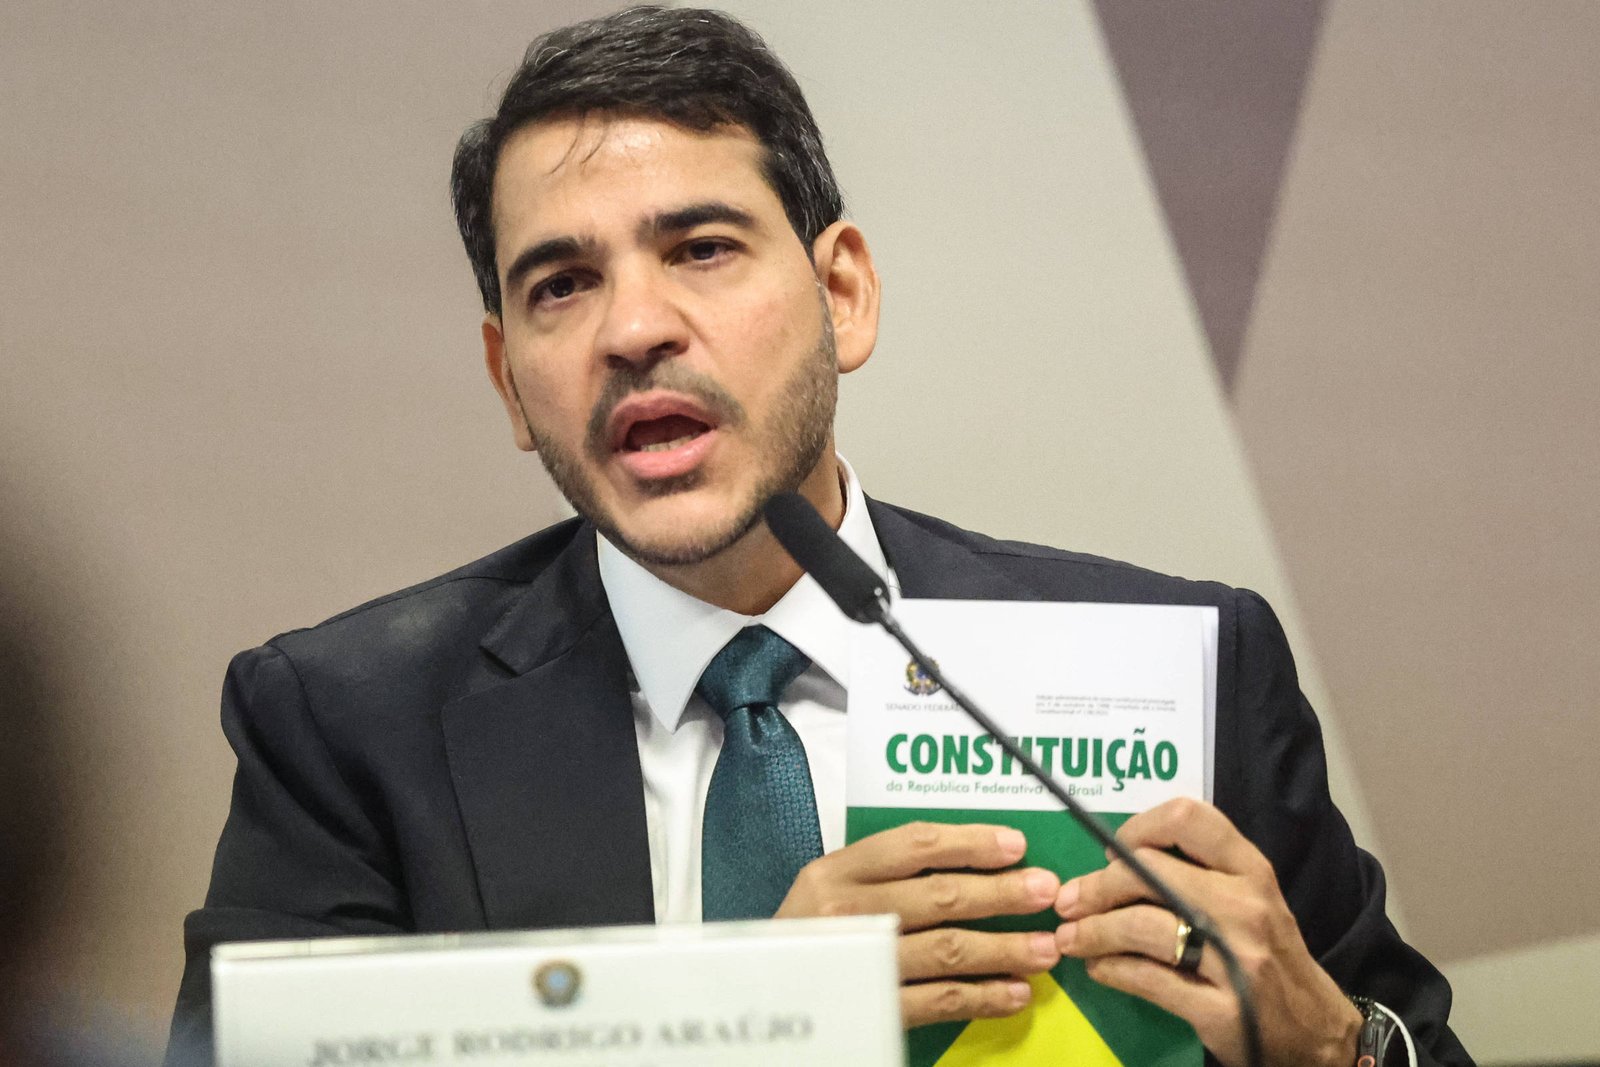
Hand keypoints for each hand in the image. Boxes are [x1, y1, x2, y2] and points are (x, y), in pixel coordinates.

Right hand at [776, 822, 1061, 1026]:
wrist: (758, 995)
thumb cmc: (809, 935)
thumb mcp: (832, 890)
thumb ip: (887, 874)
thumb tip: (973, 864)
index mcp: (836, 872)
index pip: (913, 845)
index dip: (970, 842)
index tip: (1015, 845)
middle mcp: (847, 913)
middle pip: (939, 896)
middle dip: (1000, 893)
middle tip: (1045, 891)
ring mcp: (860, 963)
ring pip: (947, 950)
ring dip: (1004, 948)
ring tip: (1044, 949)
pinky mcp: (872, 1009)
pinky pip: (939, 1001)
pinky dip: (983, 997)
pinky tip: (1015, 992)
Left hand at [1053, 798, 1361, 1066]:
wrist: (1316, 1032)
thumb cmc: (1268, 957)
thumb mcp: (1246, 900)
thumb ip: (1195, 873)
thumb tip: (1114, 860)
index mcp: (1250, 870)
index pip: (1188, 819)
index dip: (1138, 829)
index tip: (1113, 853)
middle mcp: (1247, 907)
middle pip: (1147, 871)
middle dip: (1096, 886)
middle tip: (1069, 902)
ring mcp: (1237, 960)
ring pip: (1140, 926)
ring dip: (1092, 931)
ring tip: (1071, 939)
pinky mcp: (1222, 1010)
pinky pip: (1147, 979)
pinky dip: (1111, 970)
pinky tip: (1099, 968)